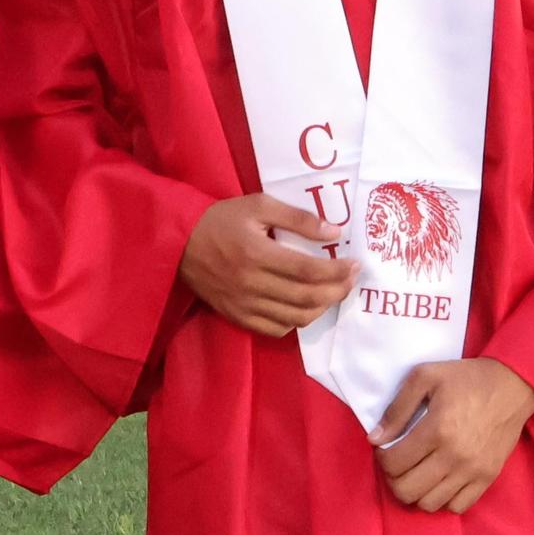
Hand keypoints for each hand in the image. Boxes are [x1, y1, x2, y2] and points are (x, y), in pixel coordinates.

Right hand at [178, 195, 357, 339]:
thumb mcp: (258, 205)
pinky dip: (296, 322)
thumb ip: (297, 218)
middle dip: (337, 291)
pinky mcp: (237, 316)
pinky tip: (304, 307)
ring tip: (332, 293)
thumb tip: (334, 232)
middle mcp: (251, 283)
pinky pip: (275, 329)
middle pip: (306, 297)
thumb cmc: (221, 220)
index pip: (308, 270)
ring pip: (295, 318)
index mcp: (257, 253)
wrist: (178, 244)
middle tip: (351, 280)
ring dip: (321, 308)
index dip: (337, 270)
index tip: (355, 264)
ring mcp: (244, 304)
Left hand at [371, 358, 533, 514]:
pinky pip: (457, 507)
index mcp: (437, 429)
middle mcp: (455, 456)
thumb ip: (397, 408)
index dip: (381, 458)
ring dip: (415, 491)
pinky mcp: (488, 479)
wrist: (512, 387)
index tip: (385, 447)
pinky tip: (438, 480)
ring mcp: (473, 471)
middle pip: (407, 490)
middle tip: (397, 463)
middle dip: (393, 478)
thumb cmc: (466, 379)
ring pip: (429, 504)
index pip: (394, 463)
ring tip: (416, 472)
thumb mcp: (425, 377)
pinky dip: (441, 499)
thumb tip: (375, 439)